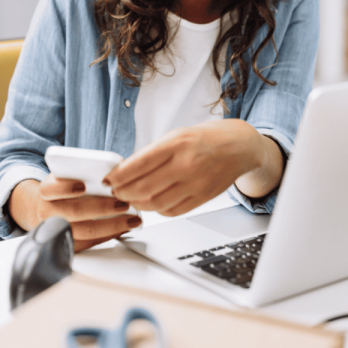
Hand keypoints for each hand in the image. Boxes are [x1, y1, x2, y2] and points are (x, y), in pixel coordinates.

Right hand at [9, 176, 141, 251]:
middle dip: (102, 208)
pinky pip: (90, 243)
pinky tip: (123, 228)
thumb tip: (112, 171)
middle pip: (74, 212)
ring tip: (131, 219)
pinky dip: (109, 236)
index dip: (66, 188)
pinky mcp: (67, 244)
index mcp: (46, 191)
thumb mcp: (66, 176)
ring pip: (85, 231)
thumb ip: (82, 172)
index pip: (51, 189)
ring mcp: (56, 231)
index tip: (83, 185)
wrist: (46, 209)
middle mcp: (47, 212)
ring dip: (111, 226)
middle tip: (123, 204)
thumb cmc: (63, 189)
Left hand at [104, 119, 281, 216]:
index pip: (137, 165)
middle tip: (116, 192)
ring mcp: (195, 183)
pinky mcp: (202, 197)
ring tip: (131, 199)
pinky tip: (152, 203)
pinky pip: (172, 211)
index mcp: (176, 143)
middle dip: (123, 193)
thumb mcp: (177, 135)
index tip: (108, 179)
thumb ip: (153, 153)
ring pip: (155, 203)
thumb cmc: (206, 138)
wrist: (240, 146)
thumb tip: (125, 170)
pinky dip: (157, 210)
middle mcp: (186, 164)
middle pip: (142, 188)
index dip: (117, 176)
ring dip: (138, 204)